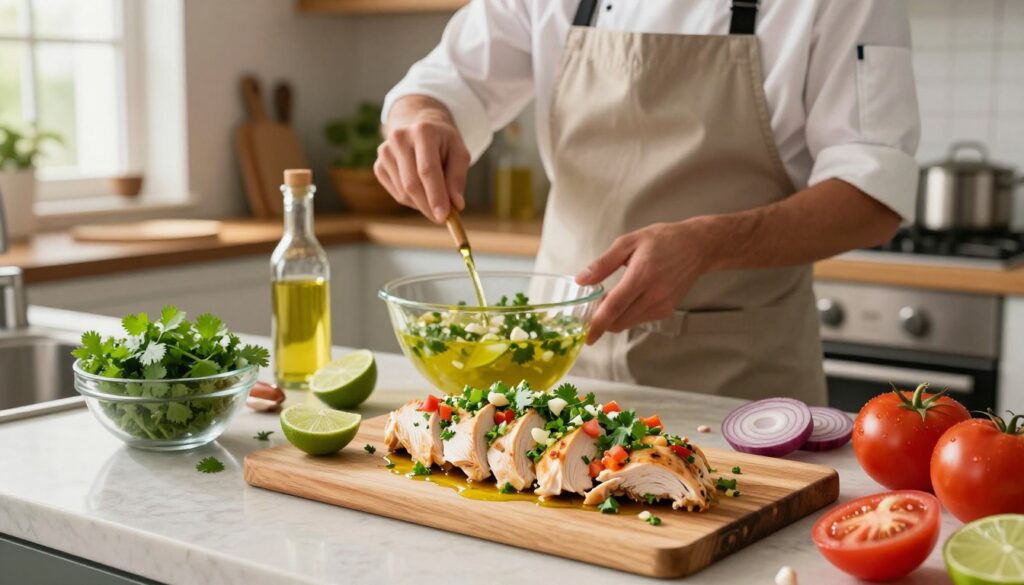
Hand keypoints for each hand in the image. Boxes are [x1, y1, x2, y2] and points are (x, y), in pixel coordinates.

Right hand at [375, 96, 469, 222]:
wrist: (418, 124)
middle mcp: (399, 139)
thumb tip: (456, 205)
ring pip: (404, 192)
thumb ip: (458, 178)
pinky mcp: (379, 165)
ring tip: (436, 195)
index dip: (436, 195)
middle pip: (412, 184)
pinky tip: (421, 188)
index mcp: (422, 131)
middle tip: (443, 218)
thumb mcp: (459, 152)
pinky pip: (396, 193)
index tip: (445, 216)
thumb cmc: (443, 141)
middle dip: (429, 206)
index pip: (427, 170)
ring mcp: (385, 152)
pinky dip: (412, 200)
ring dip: (422, 203)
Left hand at [576, 220, 718, 343]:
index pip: (614, 307)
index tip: (586, 336)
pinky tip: (628, 298)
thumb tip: (581, 280)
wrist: (697, 247)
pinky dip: (628, 315)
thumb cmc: (662, 240)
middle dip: (602, 321)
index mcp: (641, 276)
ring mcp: (662, 305)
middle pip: (619, 321)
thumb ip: (603, 263)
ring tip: (610, 299)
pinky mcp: (666, 310)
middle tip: (593, 305)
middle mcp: (653, 295)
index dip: (598, 324)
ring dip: (614, 318)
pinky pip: (639, 319)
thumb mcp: (628, 242)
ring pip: (628, 323)